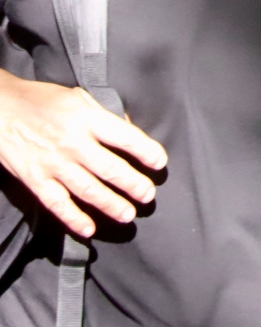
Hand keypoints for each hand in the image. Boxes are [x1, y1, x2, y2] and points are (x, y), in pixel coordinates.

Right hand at [0, 70, 165, 237]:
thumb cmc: (42, 100)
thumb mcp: (78, 97)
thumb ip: (104, 114)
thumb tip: (130, 128)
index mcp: (88, 118)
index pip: (126, 137)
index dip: (146, 151)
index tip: (160, 163)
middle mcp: (73, 143)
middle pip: (111, 169)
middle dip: (134, 185)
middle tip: (149, 196)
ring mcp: (53, 164)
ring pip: (89, 190)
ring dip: (111, 204)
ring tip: (128, 214)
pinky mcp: (35, 179)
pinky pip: (57, 203)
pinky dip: (73, 218)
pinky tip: (89, 229)